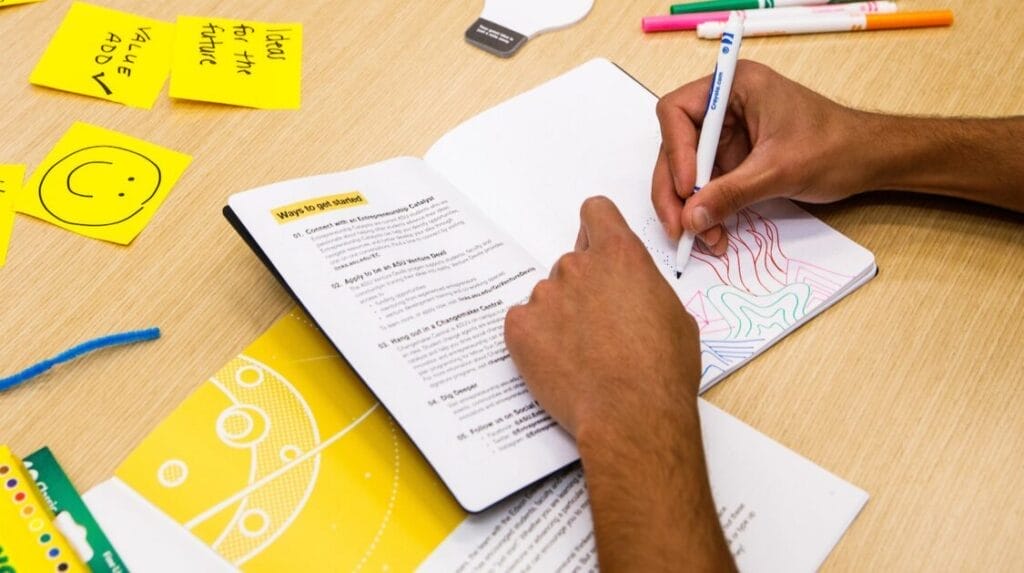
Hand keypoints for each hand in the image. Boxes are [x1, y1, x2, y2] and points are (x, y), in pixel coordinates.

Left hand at [504, 196, 733, 570]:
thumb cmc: (663, 372)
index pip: (595, 212)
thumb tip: (632, 294)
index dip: (597, 230)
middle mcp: (577, 266)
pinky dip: (535, 340)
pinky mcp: (519, 326)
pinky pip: (523, 323)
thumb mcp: (675, 315)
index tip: (597, 249)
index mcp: (620, 255)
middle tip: (599, 329)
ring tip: (582, 356)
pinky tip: (559, 364)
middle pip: (572, 263)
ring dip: (559, 318)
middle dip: (582, 289)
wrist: (631, 415)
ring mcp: (545, 295)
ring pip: (548, 297)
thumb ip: (644, 288)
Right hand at [652, 60, 872, 254]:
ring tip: (702, 237)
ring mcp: (728, 135)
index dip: (675, 151)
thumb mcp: (779, 170)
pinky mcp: (734, 160)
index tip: (688, 188)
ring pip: (686, 172)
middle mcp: (724, 107)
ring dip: (689, 207)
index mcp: (734, 87)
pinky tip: (714, 233)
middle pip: (675, 146)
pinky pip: (707, 186)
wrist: (869, 159)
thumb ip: (732, 193)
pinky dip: (706, 211)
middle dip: (674, 189)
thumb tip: (692, 218)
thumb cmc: (836, 146)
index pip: (677, 112)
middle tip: (678, 226)